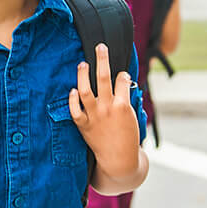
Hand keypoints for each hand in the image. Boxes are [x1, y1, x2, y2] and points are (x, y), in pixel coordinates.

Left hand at [69, 43, 139, 181]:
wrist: (119, 160)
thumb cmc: (128, 138)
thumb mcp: (133, 118)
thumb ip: (127, 100)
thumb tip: (125, 84)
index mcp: (123, 106)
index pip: (122, 81)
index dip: (121, 74)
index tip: (120, 72)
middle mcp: (108, 108)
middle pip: (104, 78)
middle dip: (102, 60)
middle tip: (100, 46)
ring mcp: (94, 116)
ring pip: (85, 90)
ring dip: (83, 75)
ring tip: (83, 64)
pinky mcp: (83, 124)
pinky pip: (74, 109)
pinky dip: (72, 99)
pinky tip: (72, 90)